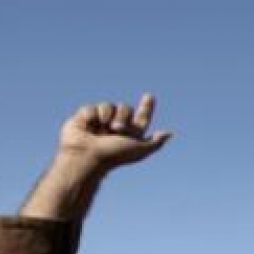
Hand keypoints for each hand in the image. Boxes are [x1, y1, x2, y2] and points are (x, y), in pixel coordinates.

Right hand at [57, 93, 171, 173]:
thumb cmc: (113, 156)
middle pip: (125, 108)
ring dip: (107, 115)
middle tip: (117, 129)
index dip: (146, 108)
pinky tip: (88, 126)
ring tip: (102, 129)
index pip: (140, 118)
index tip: (150, 96)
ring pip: (109, 105)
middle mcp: (115, 128)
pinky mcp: (84, 118)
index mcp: (129, 135)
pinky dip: (92, 116)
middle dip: (123, 116)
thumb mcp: (139, 150)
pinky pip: (92, 107)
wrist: (86, 157)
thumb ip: (155, 143)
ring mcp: (99, 122)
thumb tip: (169, 133)